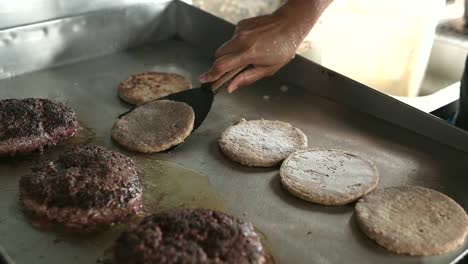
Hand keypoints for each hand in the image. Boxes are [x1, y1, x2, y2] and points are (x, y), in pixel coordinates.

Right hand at [199, 0, 331, 92]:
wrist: (289, 24)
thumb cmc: (283, 48)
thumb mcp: (268, 69)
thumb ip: (246, 79)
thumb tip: (230, 87)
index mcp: (248, 53)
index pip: (222, 66)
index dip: (211, 75)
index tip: (204, 79)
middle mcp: (241, 40)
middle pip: (218, 56)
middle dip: (220, 65)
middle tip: (227, 73)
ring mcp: (240, 31)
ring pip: (225, 47)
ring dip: (230, 55)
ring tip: (248, 56)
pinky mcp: (241, 24)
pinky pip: (233, 39)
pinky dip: (237, 45)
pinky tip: (252, 45)